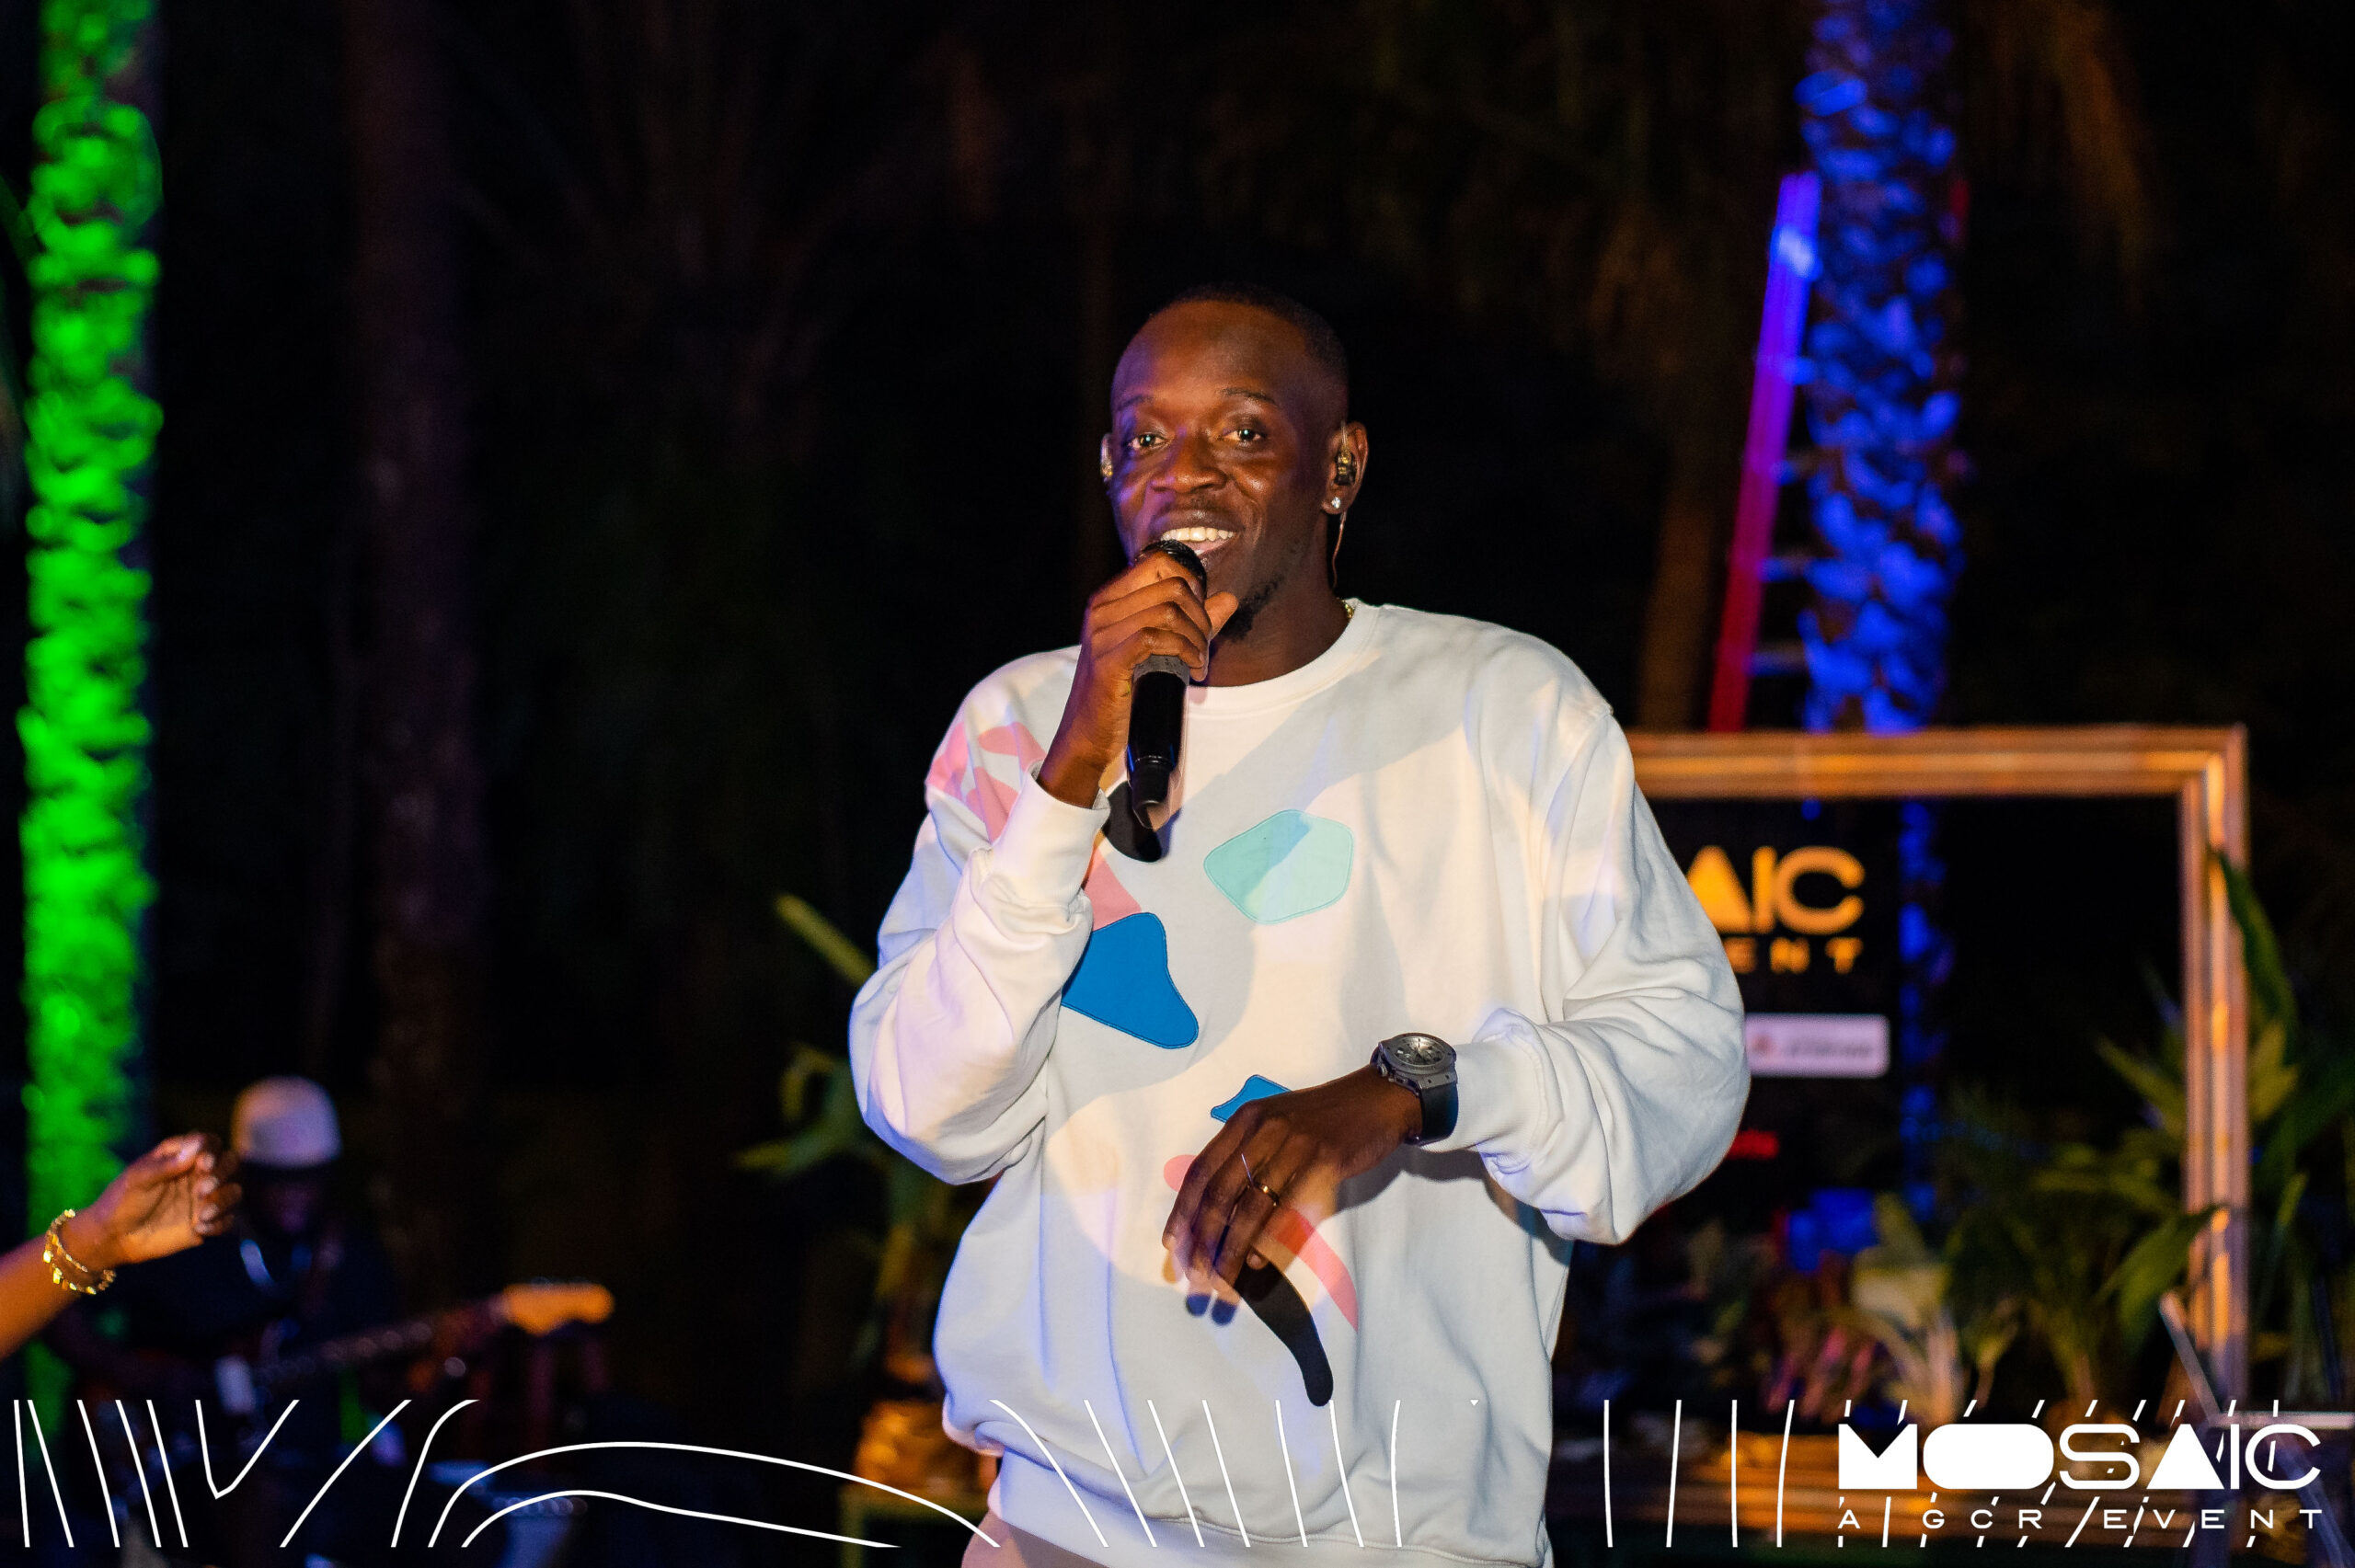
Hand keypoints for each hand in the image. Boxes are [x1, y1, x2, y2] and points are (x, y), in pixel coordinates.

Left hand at [64, 1134, 240, 1272]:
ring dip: (223, 1201)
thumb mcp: (139, 1179)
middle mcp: (197, 1175)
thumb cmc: (122, 1201)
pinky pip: (227, 1220)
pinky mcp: (205, 1222)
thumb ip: (167, 1164)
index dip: (213, 1150)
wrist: (113, 1239)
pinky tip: (198, 1229)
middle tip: (203, 1189)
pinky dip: (219, 1224)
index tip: (203, 1163)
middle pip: (230, 1164)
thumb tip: (199, 1145)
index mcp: (181, 1157)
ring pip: (234, 1192)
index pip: (210, 1143)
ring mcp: (203, 1199)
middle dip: (223, 1174)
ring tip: (202, 1215)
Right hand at [1038, 550, 1237, 806]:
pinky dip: (1185, 652)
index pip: (1159, 562)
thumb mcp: (1158, 650)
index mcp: (1109, 599)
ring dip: (1197, 638)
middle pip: (1171, 585)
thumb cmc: (1123, 692)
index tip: (1200, 615)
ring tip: (1199, 661)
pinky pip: (1156, 638)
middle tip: (1204, 645)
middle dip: (1200, 615)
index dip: (1192, 583)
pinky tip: (1193, 669)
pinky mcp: (1108, 661)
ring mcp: (1101, 635)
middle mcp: (1101, 610)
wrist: (1088, 736)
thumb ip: (1192, 621)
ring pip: (1169, 612)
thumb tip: (1228, 598)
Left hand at [1162, 1066, 1419, 1295]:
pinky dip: (1269, 1238)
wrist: (1379, 1098)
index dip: (1182, 1210)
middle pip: (1219, 1192)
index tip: (1172, 1244)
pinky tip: (1258, 1260)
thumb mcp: (1277, 1123)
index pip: (1201, 1169)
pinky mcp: (1324, 1159)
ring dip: (1231, 1248)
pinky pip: (1289, 1206)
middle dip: (1202, 1238)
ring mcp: (1294, 1143)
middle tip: (1195, 1273)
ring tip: (1223, 1278)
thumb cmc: (1326, 1118)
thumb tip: (1221, 1214)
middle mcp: (1263, 1129)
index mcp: (1245, 1120)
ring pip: (1250, 1205)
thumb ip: (1249, 1157)